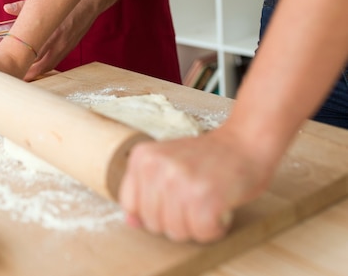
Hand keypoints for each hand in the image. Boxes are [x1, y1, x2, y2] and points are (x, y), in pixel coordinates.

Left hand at [4, 0, 97, 80]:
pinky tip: (38, 67)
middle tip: (15, 75)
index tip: (12, 66)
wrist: (91, 3)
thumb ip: (25, 6)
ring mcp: (66, 47)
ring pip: (49, 65)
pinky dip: (46, 66)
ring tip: (24, 76)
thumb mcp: (46, 3)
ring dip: (37, 72)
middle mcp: (60, 43)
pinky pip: (56, 61)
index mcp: (53, 32)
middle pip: (41, 65)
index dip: (23, 62)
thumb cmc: (67, 2)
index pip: (35, 53)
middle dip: (28, 72)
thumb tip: (7, 7)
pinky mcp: (70, 47)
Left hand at [118, 126, 274, 242]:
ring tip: (207, 204)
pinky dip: (214, 229)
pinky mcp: (205, 196)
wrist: (245, 141)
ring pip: (176, 232)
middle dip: (175, 221)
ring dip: (196, 226)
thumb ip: (145, 190)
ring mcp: (179, 181)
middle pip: (152, 223)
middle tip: (194, 202)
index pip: (129, 205)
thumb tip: (131, 222)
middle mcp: (157, 166)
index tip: (170, 203)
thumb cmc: (207, 157)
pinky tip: (219, 211)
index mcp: (142, 157)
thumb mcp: (166, 164)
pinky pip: (201, 233)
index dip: (152, 212)